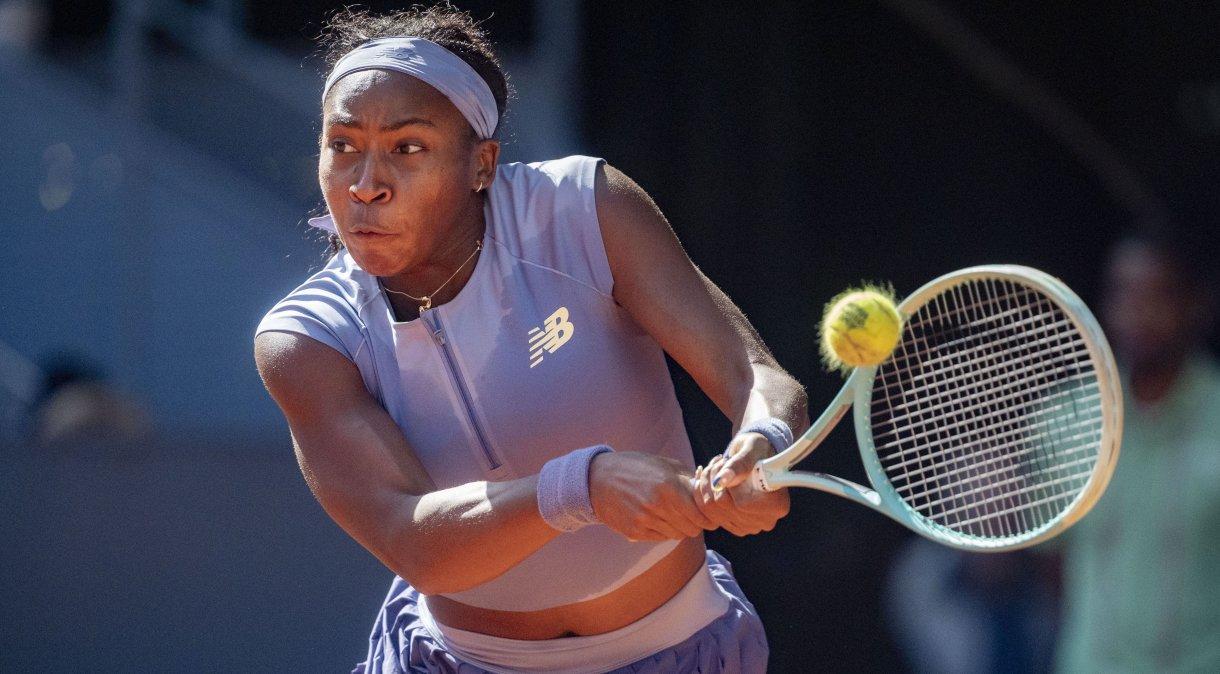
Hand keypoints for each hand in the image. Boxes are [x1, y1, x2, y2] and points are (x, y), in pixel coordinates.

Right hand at [589, 451, 715, 541]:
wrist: (597, 479)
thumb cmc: (634, 467)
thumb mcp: (664, 464)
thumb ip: (688, 478)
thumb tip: (709, 489)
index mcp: (668, 486)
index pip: (701, 514)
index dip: (708, 515)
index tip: (707, 512)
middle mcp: (658, 506)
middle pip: (692, 528)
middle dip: (696, 522)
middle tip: (691, 513)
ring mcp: (645, 521)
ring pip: (677, 535)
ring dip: (680, 527)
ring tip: (672, 513)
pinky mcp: (635, 532)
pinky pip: (661, 538)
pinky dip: (664, 531)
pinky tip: (657, 517)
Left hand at [691, 433, 789, 535]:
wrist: (755, 457)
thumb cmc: (758, 450)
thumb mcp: (751, 450)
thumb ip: (738, 465)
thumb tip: (720, 481)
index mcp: (777, 504)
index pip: (743, 503)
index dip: (730, 484)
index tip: (727, 463)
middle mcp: (766, 521)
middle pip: (726, 510)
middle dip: (714, 481)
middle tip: (719, 461)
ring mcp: (750, 526)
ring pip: (713, 512)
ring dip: (706, 485)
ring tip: (716, 467)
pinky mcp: (735, 527)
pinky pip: (708, 515)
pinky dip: (703, 494)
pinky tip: (708, 478)